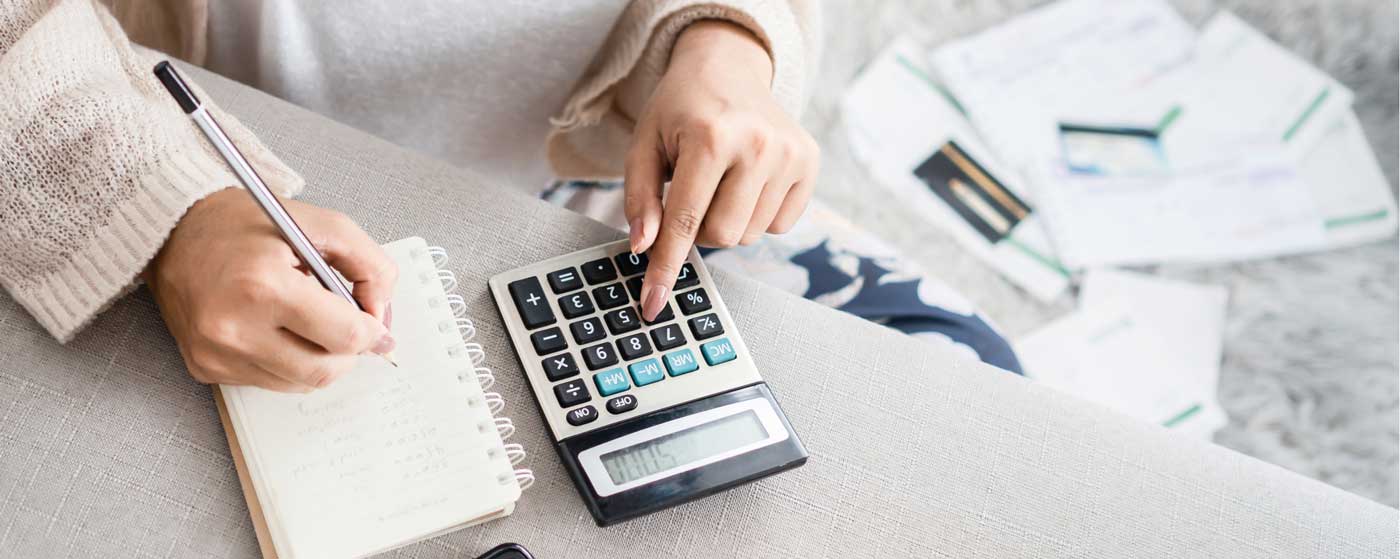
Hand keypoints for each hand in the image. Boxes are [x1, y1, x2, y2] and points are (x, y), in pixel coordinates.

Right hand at [145, 188, 397, 391]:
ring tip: (308, 321)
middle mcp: (234, 327)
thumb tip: (382, 316)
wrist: (174, 233)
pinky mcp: (205, 368)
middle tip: (347, 326)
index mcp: (264, 285)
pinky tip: (277, 329)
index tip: (375, 324)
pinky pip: (269, 382)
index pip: (345, 336)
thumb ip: (369, 265)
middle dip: (348, 352)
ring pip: (300, 383)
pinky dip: (287, 363)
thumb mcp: (322, 225)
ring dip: (319, 359)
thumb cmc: (248, 225)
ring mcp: (216, 353)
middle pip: (324, 370)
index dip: (372, 332)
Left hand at [625, 20, 818, 320]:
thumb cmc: (680, 109)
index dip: (665, 267)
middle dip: (699, 228)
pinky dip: (756, 213)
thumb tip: (644, 248)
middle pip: (721, 236)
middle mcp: (758, 145)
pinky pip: (778, 225)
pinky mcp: (810, 161)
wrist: (728, 66)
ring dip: (728, 220)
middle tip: (692, 193)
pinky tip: (747, 180)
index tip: (652, 304)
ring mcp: (791, 153)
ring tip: (720, 179)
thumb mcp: (644, 144)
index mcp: (711, 136)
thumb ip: (639, 198)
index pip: (685, 221)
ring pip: (750, 235)